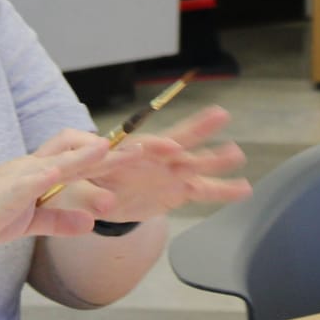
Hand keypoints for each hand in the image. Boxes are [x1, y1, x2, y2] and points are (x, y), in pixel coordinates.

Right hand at [0, 129, 133, 253]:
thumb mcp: (27, 222)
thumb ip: (58, 219)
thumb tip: (90, 220)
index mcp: (39, 175)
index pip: (81, 159)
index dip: (112, 157)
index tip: (145, 157)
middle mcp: (33, 168)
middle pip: (79, 150)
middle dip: (116, 150)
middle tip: (153, 150)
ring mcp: (20, 176)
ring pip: (62, 159)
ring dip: (91, 156)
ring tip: (121, 152)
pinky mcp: (6, 191)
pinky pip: (33, 179)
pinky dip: (55, 172)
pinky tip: (67, 170)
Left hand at [55, 105, 248, 224]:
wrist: (93, 194)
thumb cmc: (82, 184)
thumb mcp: (76, 188)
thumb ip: (90, 195)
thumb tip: (105, 205)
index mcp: (126, 152)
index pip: (143, 147)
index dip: (156, 147)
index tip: (171, 146)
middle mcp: (153, 158)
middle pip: (177, 140)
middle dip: (197, 128)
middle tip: (218, 115)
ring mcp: (168, 173)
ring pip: (196, 163)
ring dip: (215, 159)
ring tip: (237, 153)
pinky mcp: (177, 189)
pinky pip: (203, 190)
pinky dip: (223, 190)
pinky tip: (244, 187)